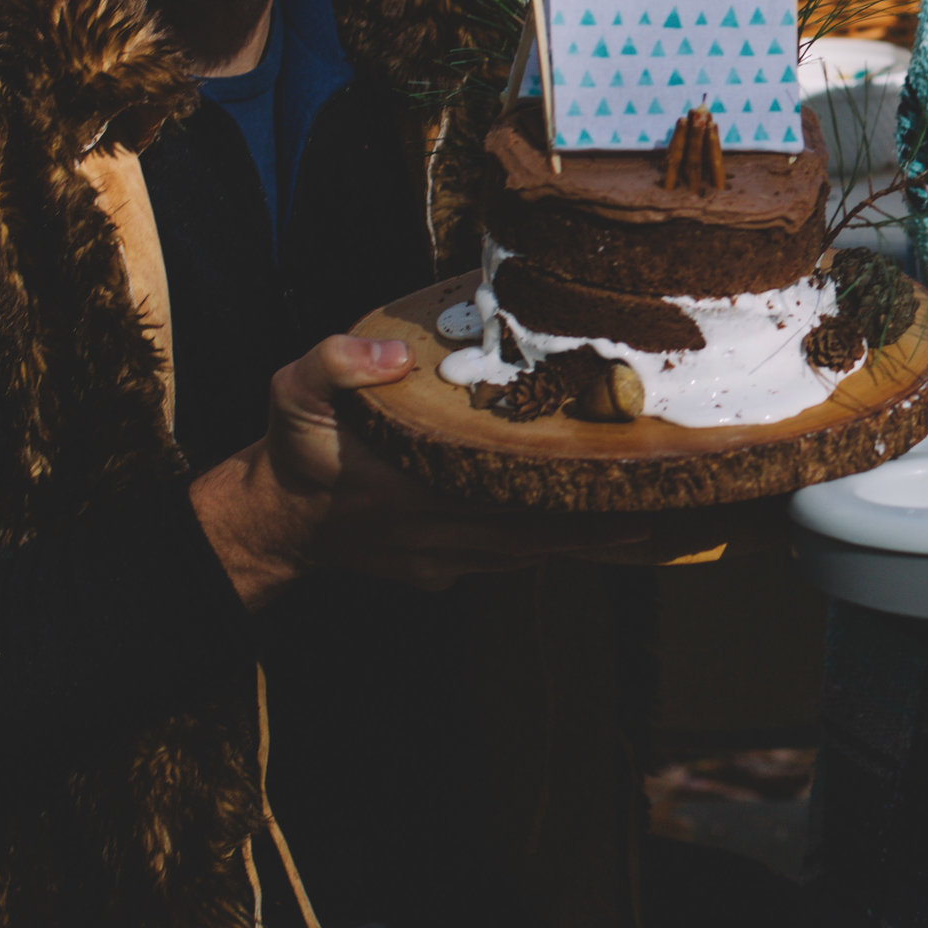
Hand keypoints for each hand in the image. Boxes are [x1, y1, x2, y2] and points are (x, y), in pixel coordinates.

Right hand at [191, 335, 652, 606]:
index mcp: (405, 482)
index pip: (497, 482)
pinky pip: (501, 565)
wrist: (269, 520)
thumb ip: (337, 363)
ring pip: (522, 552)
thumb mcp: (293, 392)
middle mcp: (430, 527)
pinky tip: (584, 537)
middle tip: (658, 502)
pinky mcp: (435, 571)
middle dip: (592, 519)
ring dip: (579, 541)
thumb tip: (392, 356)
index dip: (555, 478)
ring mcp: (435, 555)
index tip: (611, 467)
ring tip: (644, 524)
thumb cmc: (295, 448)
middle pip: (528, 526)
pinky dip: (543, 551)